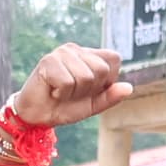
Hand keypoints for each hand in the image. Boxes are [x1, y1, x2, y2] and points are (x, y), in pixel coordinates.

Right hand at [7, 44, 121, 129]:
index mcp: (90, 55)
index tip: (89, 90)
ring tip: (61, 92)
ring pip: (85, 77)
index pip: (114, 59)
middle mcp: (76, 49)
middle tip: (72, 92)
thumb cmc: (64, 107)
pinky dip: (61, 94)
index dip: (107, 80)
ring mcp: (62, 53)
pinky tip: (52, 91)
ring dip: (74, 93)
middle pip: (102, 69)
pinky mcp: (48, 61)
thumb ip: (110, 97)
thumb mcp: (93, 105)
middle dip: (90, 89)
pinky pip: (67, 82)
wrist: (37, 116)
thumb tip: (129, 88)